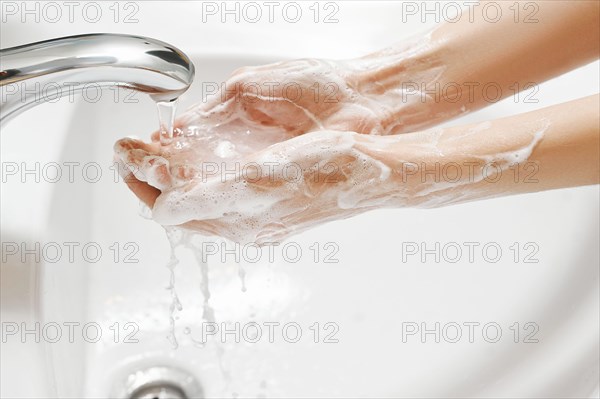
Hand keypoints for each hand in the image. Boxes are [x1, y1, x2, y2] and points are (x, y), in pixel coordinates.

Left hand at [116, 130, 388, 242]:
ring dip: (174, 175)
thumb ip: (204, 197)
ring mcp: (257, 214)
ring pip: (199, 198)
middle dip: (150, 179)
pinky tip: (200, 157)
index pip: (170, 211)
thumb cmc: (321, 173)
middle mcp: (243, 224)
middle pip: (181, 205)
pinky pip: (222, 191)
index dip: (142, 183)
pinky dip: (200, 173)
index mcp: (236, 223)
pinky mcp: (271, 201)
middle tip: (130, 150)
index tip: (124, 155)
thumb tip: (162, 210)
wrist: (365, 172)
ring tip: (156, 150)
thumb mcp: (255, 183)